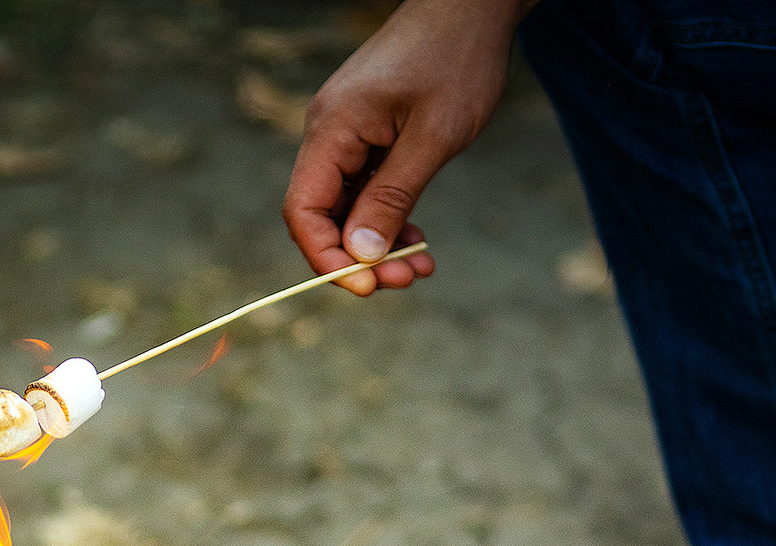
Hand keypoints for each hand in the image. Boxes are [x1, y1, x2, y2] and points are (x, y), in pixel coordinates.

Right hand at [281, 0, 529, 290]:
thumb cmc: (457, 59)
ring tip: (420, 265)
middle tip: (407, 279)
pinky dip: (389, 218)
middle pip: (323, 216)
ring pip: (347, 208)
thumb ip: (393, 197)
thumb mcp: (433, 136)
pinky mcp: (368, 134)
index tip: (368, 287)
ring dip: (379, 244)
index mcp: (333, 129)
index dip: (327, 259)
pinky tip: (417, 239)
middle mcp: (329, 133)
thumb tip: (360, 254)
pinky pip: (365, 189)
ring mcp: (347, 133)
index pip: (304, 211)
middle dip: (361, 257)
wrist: (472, 7)